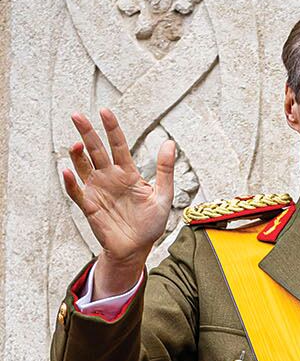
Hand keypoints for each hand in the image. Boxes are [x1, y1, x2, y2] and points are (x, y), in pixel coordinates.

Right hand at [60, 109, 174, 294]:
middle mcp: (109, 177)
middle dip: (87, 133)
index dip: (111, 129)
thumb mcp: (163, 196)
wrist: (137, 248)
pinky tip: (68, 171)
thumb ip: (165, 171)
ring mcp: (97, 190)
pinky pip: (77, 191)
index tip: (104, 111)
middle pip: (96, 150)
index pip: (118, 146)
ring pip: (83, 166)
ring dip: (77, 155)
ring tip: (76, 143)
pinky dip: (71, 182)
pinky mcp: (89, 205)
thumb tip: (170, 143)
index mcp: (128, 173)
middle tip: (77, 115)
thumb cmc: (150, 223)